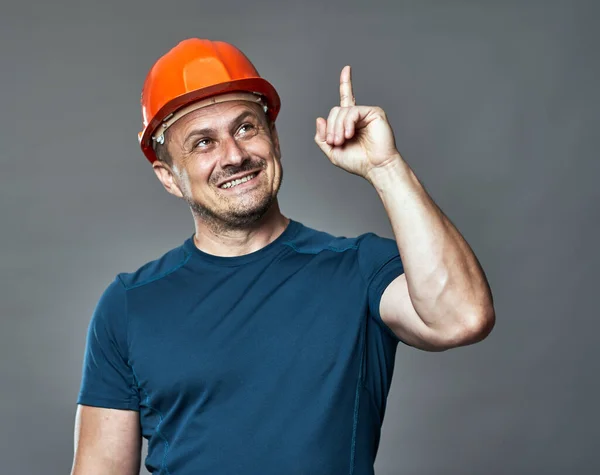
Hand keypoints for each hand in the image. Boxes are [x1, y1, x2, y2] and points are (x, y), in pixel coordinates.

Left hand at [314, 65, 401, 181]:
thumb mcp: (332, 151)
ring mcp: (366, 113)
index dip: (346, 83)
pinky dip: (347, 123)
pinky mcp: (374, 113)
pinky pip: (353, 112)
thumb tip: (319, 118)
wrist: (375, 167)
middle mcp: (358, 115)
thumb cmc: (357, 161)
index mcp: (349, 122)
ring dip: (337, 128)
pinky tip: (350, 134)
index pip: (346, 99)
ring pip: (342, 111)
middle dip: (331, 127)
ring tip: (342, 141)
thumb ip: (322, 137)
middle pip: (335, 111)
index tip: (347, 68)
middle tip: (335, 142)